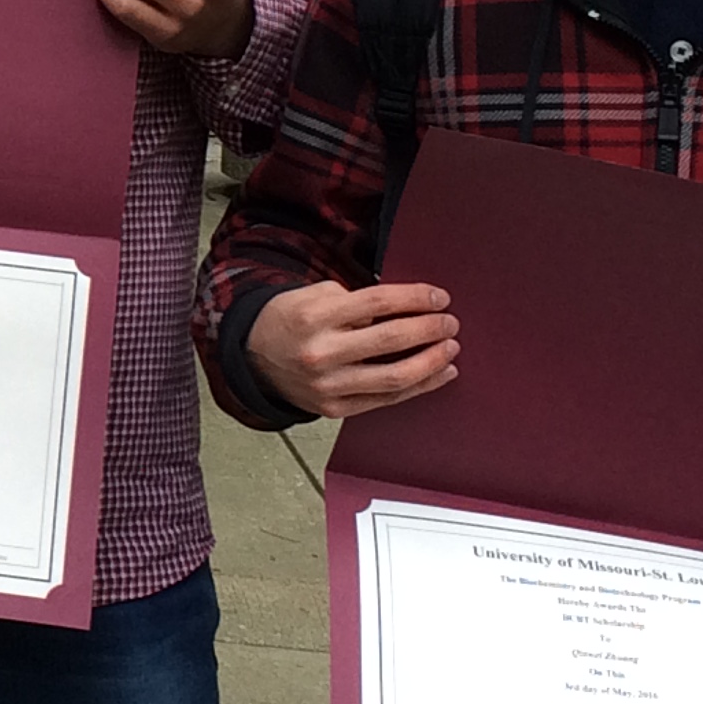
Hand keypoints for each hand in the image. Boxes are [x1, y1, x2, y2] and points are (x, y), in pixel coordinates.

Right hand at [240, 280, 456, 417]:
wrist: (252, 357)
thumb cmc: (289, 321)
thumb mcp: (314, 295)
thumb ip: (357, 302)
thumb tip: (408, 309)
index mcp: (314, 317)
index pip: (378, 302)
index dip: (416, 298)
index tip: (439, 297)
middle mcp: (321, 353)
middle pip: (391, 339)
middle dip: (430, 329)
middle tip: (449, 322)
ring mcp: (328, 385)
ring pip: (395, 376)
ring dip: (432, 361)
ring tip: (450, 349)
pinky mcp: (334, 408)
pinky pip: (386, 399)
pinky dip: (419, 387)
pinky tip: (438, 374)